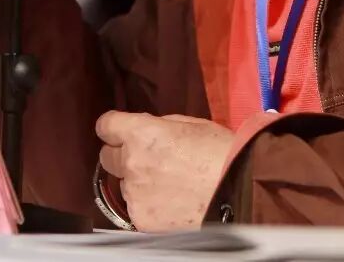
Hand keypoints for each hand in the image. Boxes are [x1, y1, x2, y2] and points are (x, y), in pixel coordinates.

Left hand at [96, 111, 233, 231]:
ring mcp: (134, 193)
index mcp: (142, 133)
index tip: (119, 131)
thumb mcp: (191, 124)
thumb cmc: (220, 152)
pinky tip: (170, 201)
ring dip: (137, 181)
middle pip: (107, 157)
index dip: (113, 127)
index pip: (106, 126)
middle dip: (122, 154)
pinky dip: (148, 204)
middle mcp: (131, 162)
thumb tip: (143, 130)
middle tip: (147, 159)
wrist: (237, 192)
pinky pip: (135, 207)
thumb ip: (159, 125)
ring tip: (167, 184)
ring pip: (123, 184)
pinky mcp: (141, 218)